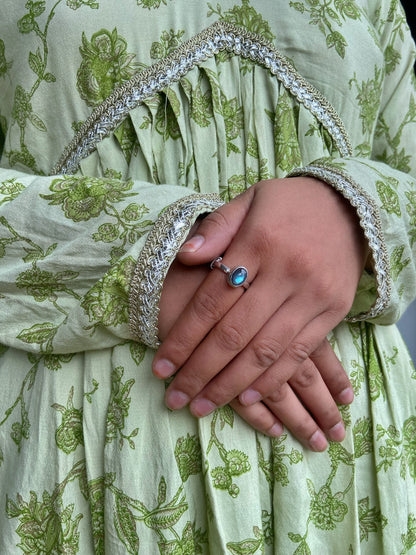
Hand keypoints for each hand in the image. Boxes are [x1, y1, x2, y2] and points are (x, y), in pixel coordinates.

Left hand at [155, 177, 363, 447]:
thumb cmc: (288, 205)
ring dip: (231, 384)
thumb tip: (185, 257)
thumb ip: (216, 228)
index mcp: (258, 242)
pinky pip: (299, 353)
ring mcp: (313, 295)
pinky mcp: (333, 311)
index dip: (183, 338)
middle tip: (176, 398)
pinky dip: (272, 379)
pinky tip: (248, 397)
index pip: (211, 301)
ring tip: (204, 406)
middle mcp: (287, 272)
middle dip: (201, 371)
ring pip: (265, 350)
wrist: (348, 206)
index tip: (161, 367)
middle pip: (234, 333)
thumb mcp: (249, 199)